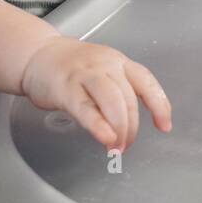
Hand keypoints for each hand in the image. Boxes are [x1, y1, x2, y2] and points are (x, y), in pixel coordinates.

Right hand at [20, 37, 172, 150]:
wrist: (36, 55)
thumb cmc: (71, 68)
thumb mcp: (103, 72)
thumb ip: (118, 94)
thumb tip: (130, 126)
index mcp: (119, 62)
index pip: (147, 83)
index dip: (159, 105)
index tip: (164, 126)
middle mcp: (106, 65)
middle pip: (129, 98)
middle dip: (131, 127)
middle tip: (127, 145)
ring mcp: (86, 75)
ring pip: (113, 101)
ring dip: (120, 129)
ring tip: (117, 147)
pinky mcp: (66, 88)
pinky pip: (86, 109)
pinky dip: (99, 126)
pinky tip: (106, 138)